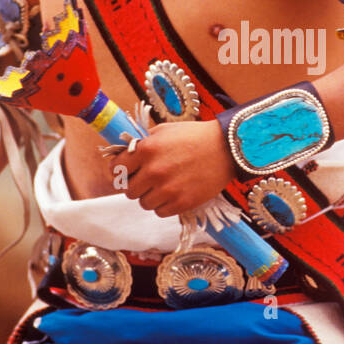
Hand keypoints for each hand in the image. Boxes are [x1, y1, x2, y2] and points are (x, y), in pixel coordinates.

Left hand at [111, 120, 234, 216]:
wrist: (226, 148)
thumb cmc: (195, 136)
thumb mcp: (164, 131)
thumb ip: (143, 144)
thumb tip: (125, 156)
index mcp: (146, 149)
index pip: (116, 169)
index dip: (120, 171)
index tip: (126, 173)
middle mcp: (153, 171)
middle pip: (129, 190)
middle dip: (136, 185)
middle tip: (148, 180)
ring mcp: (168, 189)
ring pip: (143, 203)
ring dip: (150, 196)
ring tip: (164, 186)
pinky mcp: (182, 202)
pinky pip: (160, 212)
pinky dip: (164, 205)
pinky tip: (174, 193)